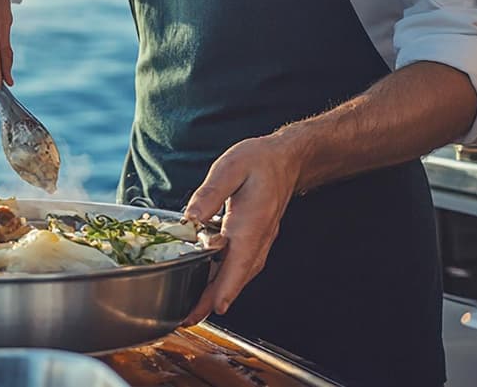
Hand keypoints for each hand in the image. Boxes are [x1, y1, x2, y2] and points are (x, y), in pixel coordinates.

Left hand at [178, 136, 302, 325]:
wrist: (286, 159)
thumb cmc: (258, 161)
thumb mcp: (230, 168)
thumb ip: (210, 192)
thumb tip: (190, 217)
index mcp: (251, 223)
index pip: (239, 262)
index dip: (226, 286)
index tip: (215, 308)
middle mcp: (258, 238)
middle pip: (237, 277)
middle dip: (215, 299)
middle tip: (190, 318)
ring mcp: (260, 241)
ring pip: (240, 274)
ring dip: (220, 293)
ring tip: (197, 309)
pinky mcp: (256, 239)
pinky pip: (242, 265)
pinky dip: (226, 279)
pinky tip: (210, 283)